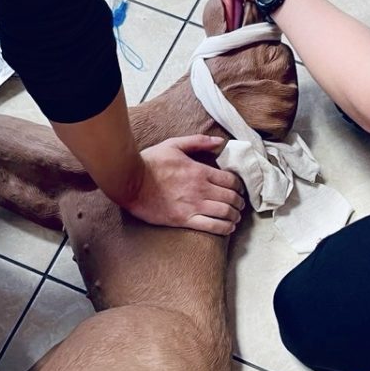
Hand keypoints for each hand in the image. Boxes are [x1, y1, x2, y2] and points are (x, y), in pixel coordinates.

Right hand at [124, 136, 244, 235]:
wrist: (129, 182)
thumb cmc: (149, 163)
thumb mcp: (173, 145)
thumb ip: (198, 142)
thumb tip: (219, 141)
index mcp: (199, 171)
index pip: (230, 180)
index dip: (239, 186)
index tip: (238, 189)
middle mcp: (200, 189)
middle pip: (231, 197)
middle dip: (239, 202)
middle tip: (240, 204)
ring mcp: (193, 206)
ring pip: (225, 213)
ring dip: (235, 216)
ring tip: (236, 217)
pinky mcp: (184, 220)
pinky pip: (211, 226)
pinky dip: (224, 228)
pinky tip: (228, 228)